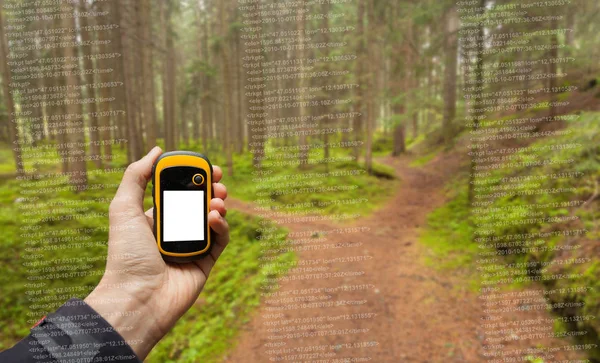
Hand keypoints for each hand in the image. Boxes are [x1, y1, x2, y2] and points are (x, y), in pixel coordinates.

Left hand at [85, 147, 228, 359]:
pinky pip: (220, 240)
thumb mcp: (123, 208)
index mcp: (154, 219)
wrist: (137, 298)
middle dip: (211, 189)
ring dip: (218, 205)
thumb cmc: (127, 255)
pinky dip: (221, 226)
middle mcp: (173, 232)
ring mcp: (191, 247)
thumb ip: (136, 176)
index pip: (178, 192)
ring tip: (216, 200)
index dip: (192, 178)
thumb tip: (156, 151)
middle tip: (218, 180)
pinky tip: (214, 218)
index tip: (204, 167)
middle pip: (199, 203)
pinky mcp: (205, 263)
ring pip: (212, 219)